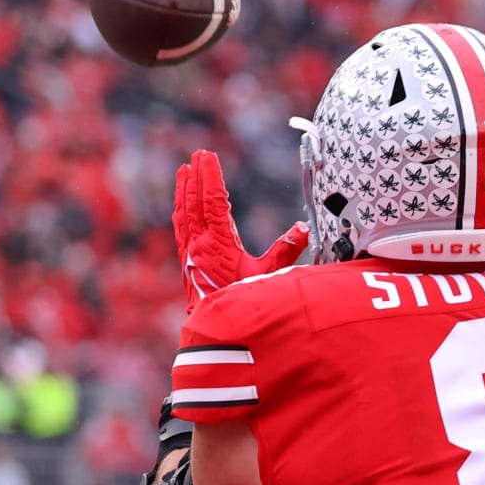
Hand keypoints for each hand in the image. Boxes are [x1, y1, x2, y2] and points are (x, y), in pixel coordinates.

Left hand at [173, 150, 308, 310]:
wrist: (214, 330)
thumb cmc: (242, 303)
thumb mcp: (268, 277)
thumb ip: (285, 251)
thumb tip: (304, 228)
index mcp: (219, 243)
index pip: (214, 201)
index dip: (211, 177)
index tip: (208, 156)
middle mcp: (200, 245)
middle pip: (195, 202)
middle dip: (196, 176)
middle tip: (197, 154)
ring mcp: (190, 253)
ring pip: (184, 213)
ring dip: (184, 190)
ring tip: (184, 170)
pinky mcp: (186, 261)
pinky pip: (180, 228)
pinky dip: (181, 210)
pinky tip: (181, 204)